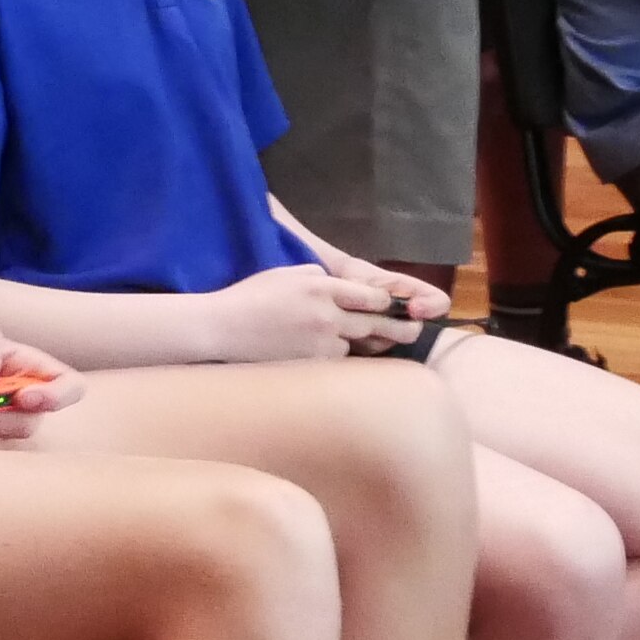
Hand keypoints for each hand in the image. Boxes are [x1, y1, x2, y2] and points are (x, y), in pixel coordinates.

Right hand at [206, 259, 418, 361]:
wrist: (222, 328)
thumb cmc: (253, 296)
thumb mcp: (290, 273)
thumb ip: (323, 279)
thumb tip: (348, 292)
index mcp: (322, 288)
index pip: (371, 296)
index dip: (390, 302)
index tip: (400, 305)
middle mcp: (326, 317)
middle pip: (374, 324)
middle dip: (398, 327)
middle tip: (416, 330)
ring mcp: (319, 344)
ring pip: (354, 345)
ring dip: (357, 343)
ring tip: (358, 342)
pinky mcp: (310, 365)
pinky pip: (335, 361)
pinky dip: (334, 356)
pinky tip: (323, 352)